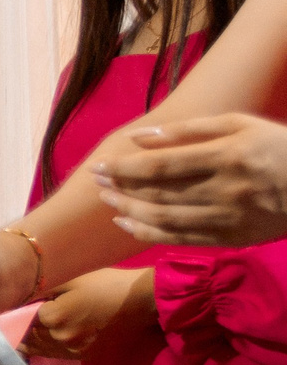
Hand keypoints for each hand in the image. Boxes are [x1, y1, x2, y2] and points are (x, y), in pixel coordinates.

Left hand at [21, 267, 155, 360]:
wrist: (142, 300)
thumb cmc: (106, 282)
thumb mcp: (70, 278)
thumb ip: (40, 289)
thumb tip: (14, 296)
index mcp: (53, 318)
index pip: (19, 319)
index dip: (12, 313)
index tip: (5, 308)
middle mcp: (59, 339)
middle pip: (27, 337)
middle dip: (18, 328)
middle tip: (9, 318)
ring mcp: (72, 350)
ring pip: (38, 348)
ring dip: (29, 339)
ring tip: (21, 328)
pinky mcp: (83, 355)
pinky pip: (54, 353)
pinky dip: (45, 345)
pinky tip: (43, 335)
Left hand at [92, 114, 286, 246]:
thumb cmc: (277, 147)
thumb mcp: (241, 125)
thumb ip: (190, 130)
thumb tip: (140, 137)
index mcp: (229, 156)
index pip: (163, 166)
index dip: (126, 168)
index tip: (100, 165)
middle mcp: (227, 189)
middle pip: (159, 193)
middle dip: (122, 187)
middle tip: (96, 180)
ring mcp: (230, 218)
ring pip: (166, 220)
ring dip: (130, 211)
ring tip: (107, 202)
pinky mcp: (232, 238)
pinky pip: (182, 239)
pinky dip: (150, 233)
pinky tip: (128, 225)